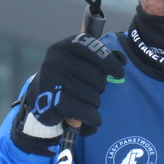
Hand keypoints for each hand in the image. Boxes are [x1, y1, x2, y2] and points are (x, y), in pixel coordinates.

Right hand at [12, 33, 125, 154]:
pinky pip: (84, 112)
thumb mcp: (85, 60)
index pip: (94, 48)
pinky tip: (90, 117)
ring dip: (95, 102)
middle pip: (97, 76)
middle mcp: (56, 61)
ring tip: (84, 100)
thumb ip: (104, 56)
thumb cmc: (72, 75)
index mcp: (66, 46)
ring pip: (92, 96)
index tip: (119, 73)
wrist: (42, 96)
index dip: (110, 62)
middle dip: (101, 86)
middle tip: (91, 88)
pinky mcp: (49, 103)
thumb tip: (121, 60)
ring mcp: (51, 82)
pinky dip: (92, 117)